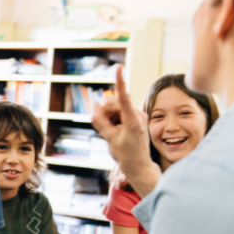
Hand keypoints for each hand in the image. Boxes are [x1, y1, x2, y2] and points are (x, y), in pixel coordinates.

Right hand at [91, 65, 160, 185]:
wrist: (139, 165)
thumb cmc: (125, 154)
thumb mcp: (109, 138)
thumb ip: (100, 120)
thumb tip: (94, 104)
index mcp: (132, 121)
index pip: (123, 97)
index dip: (120, 82)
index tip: (119, 68)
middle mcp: (138, 115)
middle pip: (114, 103)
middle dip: (106, 112)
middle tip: (105, 127)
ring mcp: (139, 116)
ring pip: (116, 108)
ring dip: (110, 117)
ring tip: (113, 132)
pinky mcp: (137, 118)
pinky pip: (121, 112)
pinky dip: (116, 120)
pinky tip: (118, 131)